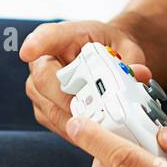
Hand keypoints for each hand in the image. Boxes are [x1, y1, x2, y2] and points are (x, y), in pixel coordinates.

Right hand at [19, 20, 151, 142]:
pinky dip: (76, 129)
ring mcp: (38, 87)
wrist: (107, 60)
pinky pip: (55, 123)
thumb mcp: (126, 47)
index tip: (28, 52)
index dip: (35, 44)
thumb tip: (138, 73)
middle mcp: (42, 61)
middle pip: (43, 80)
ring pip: (48, 107)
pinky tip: (95, 130)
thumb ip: (133, 59)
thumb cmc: (111, 49)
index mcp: (62, 37)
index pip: (45, 37)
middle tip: (94, 109)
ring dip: (75, 119)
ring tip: (101, 123)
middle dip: (70, 99)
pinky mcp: (43, 109)